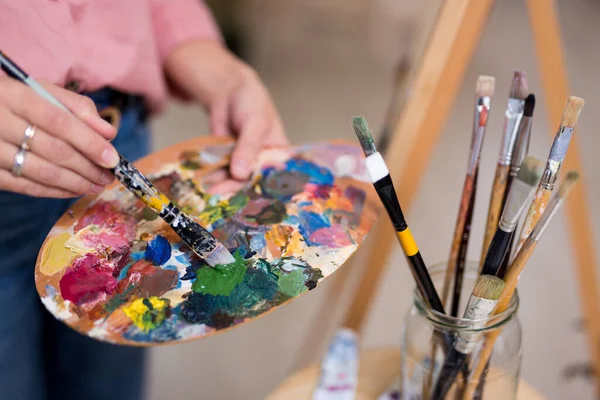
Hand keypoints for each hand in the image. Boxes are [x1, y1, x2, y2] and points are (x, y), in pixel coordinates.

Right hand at [0, 77, 119, 197]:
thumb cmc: (15, 100)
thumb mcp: (41, 91)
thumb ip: (77, 107)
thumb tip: (108, 132)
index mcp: (14, 95)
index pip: (59, 122)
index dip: (89, 142)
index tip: (112, 159)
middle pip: (53, 149)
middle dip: (87, 167)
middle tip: (108, 176)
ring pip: (41, 171)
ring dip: (75, 183)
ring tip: (97, 186)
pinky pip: (24, 186)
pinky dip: (54, 191)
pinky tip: (74, 190)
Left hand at [164, 40, 287, 192]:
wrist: (230, 92)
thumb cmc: (252, 103)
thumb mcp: (255, 123)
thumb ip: (248, 148)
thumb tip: (240, 174)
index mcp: (279, 156)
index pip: (275, 179)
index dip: (264, 192)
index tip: (250, 201)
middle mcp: (263, 164)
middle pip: (252, 183)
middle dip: (236, 189)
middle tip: (219, 192)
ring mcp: (245, 164)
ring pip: (235, 181)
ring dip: (221, 186)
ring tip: (207, 190)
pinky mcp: (228, 162)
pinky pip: (221, 173)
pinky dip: (213, 178)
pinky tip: (203, 183)